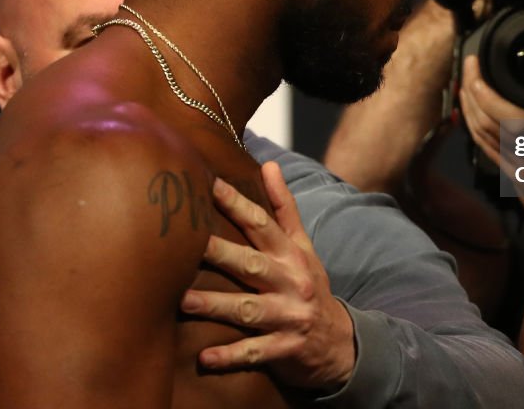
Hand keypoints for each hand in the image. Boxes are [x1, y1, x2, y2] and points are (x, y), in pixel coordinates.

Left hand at [180, 163, 354, 391]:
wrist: (340, 342)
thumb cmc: (309, 286)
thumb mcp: (302, 246)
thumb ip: (284, 207)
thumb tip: (270, 164)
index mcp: (292, 255)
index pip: (262, 225)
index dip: (238, 205)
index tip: (210, 186)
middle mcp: (291, 283)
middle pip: (253, 265)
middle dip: (221, 254)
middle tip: (190, 245)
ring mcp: (288, 317)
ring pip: (249, 309)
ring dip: (217, 305)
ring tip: (183, 301)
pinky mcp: (284, 350)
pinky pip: (254, 352)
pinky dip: (231, 357)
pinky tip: (205, 359)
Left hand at [459, 55, 523, 230]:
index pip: (510, 121)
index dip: (487, 97)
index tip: (477, 74)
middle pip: (488, 126)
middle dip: (473, 93)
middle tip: (469, 66)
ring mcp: (521, 175)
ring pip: (483, 138)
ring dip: (470, 109)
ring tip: (466, 83)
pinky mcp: (516, 182)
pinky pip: (489, 151)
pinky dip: (477, 129)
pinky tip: (472, 114)